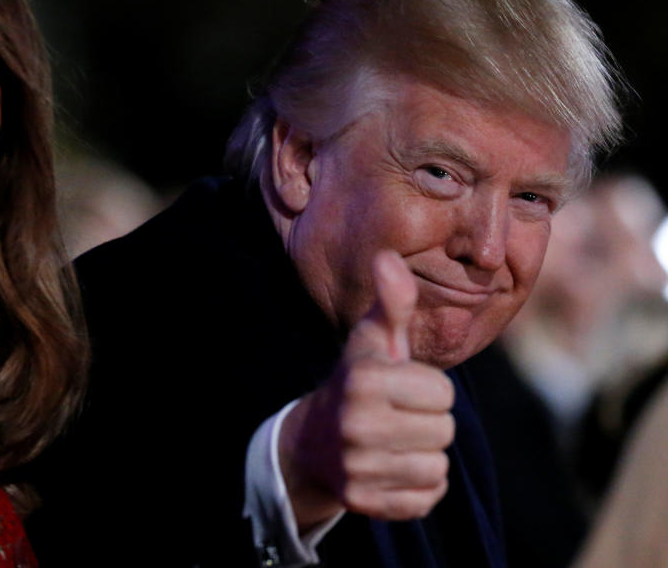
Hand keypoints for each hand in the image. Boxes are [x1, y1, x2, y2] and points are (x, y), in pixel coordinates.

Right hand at [279, 250, 455, 530]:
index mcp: (362, 379)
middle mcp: (355, 424)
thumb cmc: (359, 382)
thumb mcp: (374, 340)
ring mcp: (356, 467)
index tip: (400, 388)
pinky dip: (416, 487)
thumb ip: (391, 302)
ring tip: (393, 442)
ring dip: (423, 455)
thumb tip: (390, 257)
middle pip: (444, 432)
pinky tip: (391, 468)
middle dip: (428, 423)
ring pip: (436, 467)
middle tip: (396, 417)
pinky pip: (425, 499)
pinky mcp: (362, 501)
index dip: (428, 390)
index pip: (443, 394)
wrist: (314, 441)